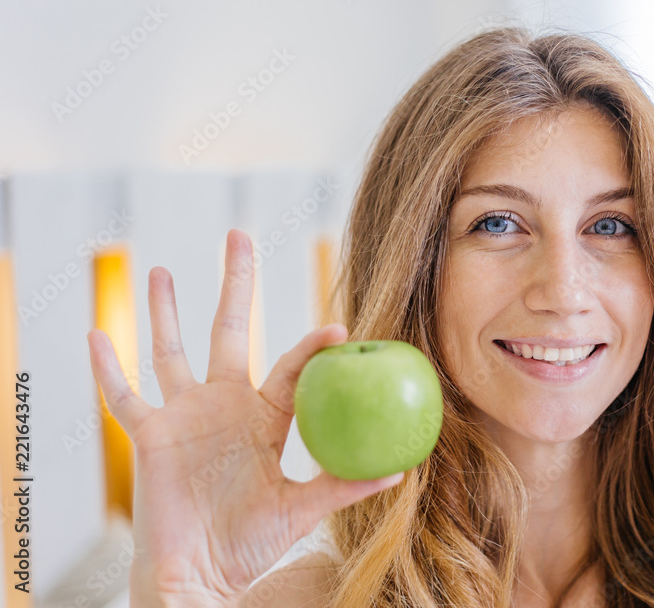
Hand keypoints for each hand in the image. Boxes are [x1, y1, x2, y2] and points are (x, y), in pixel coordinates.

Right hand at [86, 228, 402, 605]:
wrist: (199, 574)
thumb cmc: (250, 544)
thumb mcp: (301, 511)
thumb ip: (342, 486)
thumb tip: (401, 472)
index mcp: (265, 417)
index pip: (292, 369)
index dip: (313, 347)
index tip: (339, 327)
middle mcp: (224, 405)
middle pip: (230, 329)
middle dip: (236, 284)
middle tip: (240, 236)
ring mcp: (184, 415)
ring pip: (171, 351)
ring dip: (165, 311)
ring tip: (163, 270)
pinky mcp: (148, 434)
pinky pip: (122, 395)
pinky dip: (106, 367)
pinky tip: (95, 331)